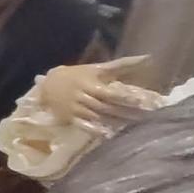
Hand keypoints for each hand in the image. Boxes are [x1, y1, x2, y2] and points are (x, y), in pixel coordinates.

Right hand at [39, 56, 156, 126]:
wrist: (46, 85)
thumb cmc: (76, 75)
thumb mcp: (96, 68)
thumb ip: (121, 65)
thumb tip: (147, 57)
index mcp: (90, 83)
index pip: (110, 92)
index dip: (124, 97)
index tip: (140, 101)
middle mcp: (83, 96)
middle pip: (106, 106)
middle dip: (124, 112)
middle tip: (143, 118)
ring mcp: (75, 108)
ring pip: (97, 117)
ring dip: (113, 122)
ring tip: (131, 127)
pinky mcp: (69, 118)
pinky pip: (83, 125)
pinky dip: (95, 130)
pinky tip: (107, 134)